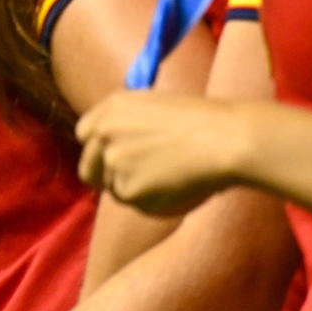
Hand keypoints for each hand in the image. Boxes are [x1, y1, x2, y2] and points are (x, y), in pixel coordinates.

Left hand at [76, 92, 264, 216]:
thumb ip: (130, 124)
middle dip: (107, 179)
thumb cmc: (207, 121)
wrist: (227, 139)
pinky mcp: (128, 188)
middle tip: (136, 183)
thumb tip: (116, 149)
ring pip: (115, 190)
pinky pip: (136, 204)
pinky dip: (153, 203)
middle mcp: (104, 132)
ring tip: (172, 178)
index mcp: (113, 106)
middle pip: (89, 169)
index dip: (98, 150)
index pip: (84, 134)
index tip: (111, 159)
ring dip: (137, 190)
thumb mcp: (158, 106)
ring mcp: (113, 162)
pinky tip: (177, 187)